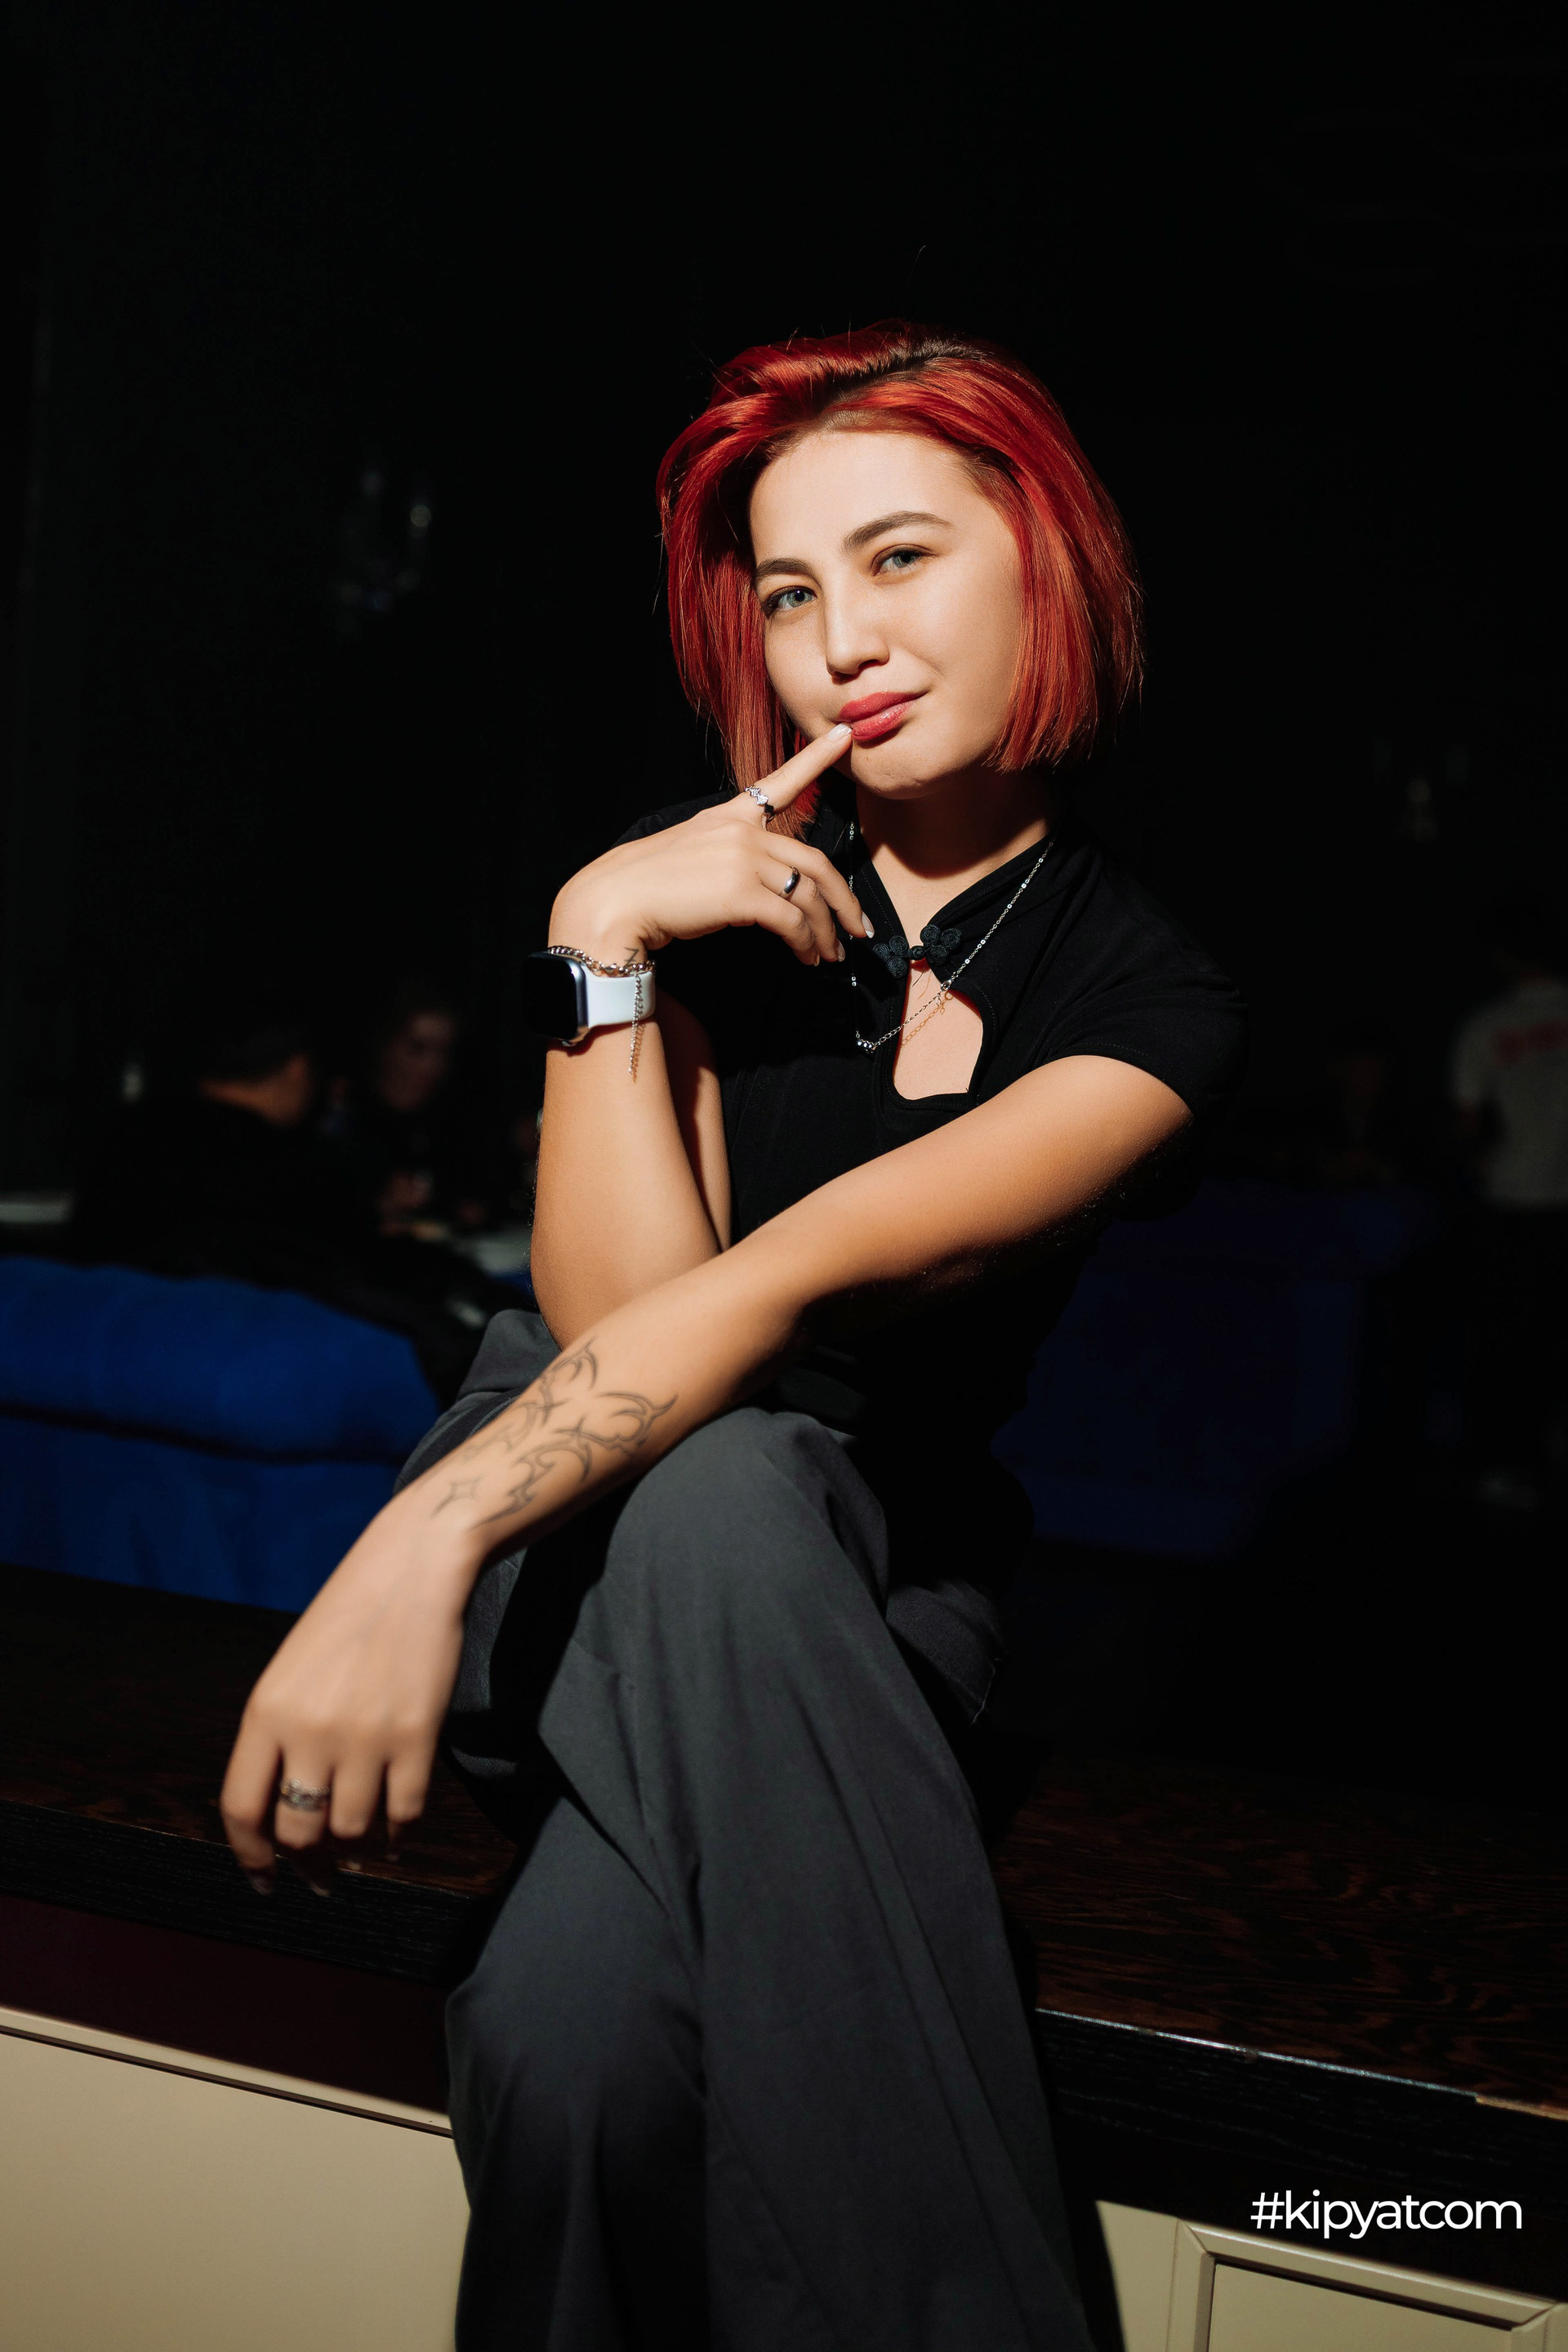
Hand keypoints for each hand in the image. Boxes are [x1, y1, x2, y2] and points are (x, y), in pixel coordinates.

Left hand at [218, 1490, 478, 1891]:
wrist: (412, 1570)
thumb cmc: (348, 1619)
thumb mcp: (290, 1671)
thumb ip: (278, 1735)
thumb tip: (281, 1812)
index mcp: (266, 1711)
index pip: (241, 1808)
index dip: (250, 1857)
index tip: (263, 1882)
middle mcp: (310, 1730)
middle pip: (297, 1831)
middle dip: (307, 1866)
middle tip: (320, 1879)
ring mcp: (366, 1737)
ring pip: (351, 1832)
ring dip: (355, 1854)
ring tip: (361, 1856)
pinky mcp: (417, 1736)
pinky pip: (405, 1814)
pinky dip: (400, 1838)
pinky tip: (397, 1839)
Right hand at [551, 724, 870, 969]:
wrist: (615, 901)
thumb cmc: (648, 886)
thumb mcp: (694, 854)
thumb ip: (733, 858)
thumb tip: (768, 890)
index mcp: (730, 816)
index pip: (781, 781)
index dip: (817, 757)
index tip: (845, 736)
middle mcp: (742, 832)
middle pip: (815, 861)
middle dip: (843, 899)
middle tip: (858, 928)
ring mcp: (743, 860)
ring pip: (808, 896)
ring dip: (825, 931)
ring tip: (831, 954)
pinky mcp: (741, 894)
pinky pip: (790, 921)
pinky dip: (805, 943)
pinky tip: (807, 958)